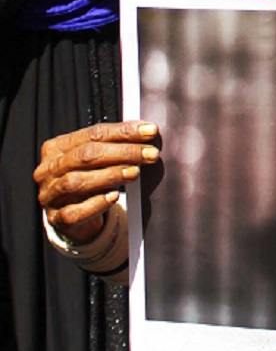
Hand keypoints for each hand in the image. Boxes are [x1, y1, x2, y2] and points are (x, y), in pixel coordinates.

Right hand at [35, 121, 159, 244]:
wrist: (72, 217)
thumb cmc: (87, 181)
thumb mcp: (95, 160)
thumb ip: (113, 145)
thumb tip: (147, 132)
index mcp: (56, 147)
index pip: (93, 134)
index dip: (123, 132)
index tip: (150, 131)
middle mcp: (49, 169)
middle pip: (85, 155)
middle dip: (123, 152)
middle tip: (151, 153)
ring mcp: (50, 195)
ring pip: (77, 181)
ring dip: (110, 175)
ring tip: (135, 172)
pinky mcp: (56, 218)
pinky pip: (74, 212)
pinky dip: (95, 204)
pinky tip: (114, 197)